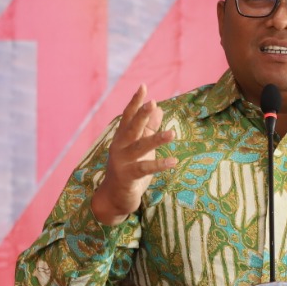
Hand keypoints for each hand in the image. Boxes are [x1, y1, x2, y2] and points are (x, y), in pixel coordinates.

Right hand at [89, 84, 175, 225]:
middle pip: (131, 128)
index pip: (128, 116)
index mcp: (122, 138)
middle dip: (141, 115)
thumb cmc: (129, 169)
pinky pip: (144, 169)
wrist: (114, 198)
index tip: (143, 87)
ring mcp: (122, 162)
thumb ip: (149, 128)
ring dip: (157, 140)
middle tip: (152, 103)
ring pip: (140, 147)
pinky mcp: (127, 177)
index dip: (136, 102)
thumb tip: (159, 108)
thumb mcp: (140, 147)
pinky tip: (173, 161)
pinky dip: (159, 165)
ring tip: (173, 133)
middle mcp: (119, 147)